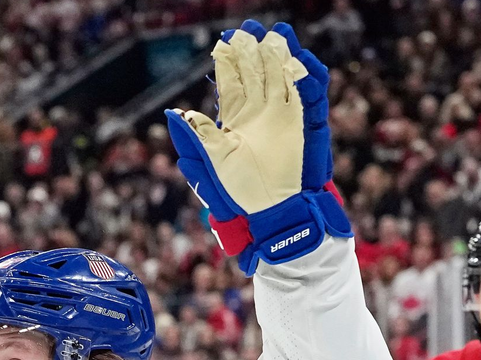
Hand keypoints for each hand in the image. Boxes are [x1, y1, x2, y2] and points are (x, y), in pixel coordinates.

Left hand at [166, 20, 348, 275]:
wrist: (274, 210)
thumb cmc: (240, 191)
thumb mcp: (214, 162)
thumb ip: (198, 137)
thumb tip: (173, 115)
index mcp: (236, 117)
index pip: (232, 80)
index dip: (229, 61)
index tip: (224, 41)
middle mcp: (260, 111)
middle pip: (257, 71)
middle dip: (253, 49)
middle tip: (248, 28)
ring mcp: (283, 115)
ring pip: (282, 77)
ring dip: (281, 56)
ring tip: (278, 34)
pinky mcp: (304, 124)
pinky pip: (307, 96)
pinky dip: (306, 78)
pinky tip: (300, 62)